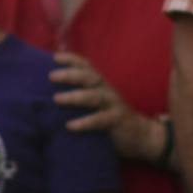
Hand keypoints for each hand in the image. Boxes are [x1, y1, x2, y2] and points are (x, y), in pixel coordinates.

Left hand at [50, 52, 165, 161]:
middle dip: (70, 74)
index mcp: (101, 84)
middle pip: (89, 77)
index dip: (72, 59)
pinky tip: (70, 126)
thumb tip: (52, 93)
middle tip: (51, 76)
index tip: (55, 57)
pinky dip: (85, 122)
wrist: (140, 135)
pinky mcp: (117, 121)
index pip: (87, 66)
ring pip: (94, 96)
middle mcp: (107, 90)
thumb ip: (82, 95)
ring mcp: (113, 104)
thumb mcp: (98, 103)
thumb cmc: (111, 117)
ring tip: (56, 99)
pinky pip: (100, 120)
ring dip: (74, 97)